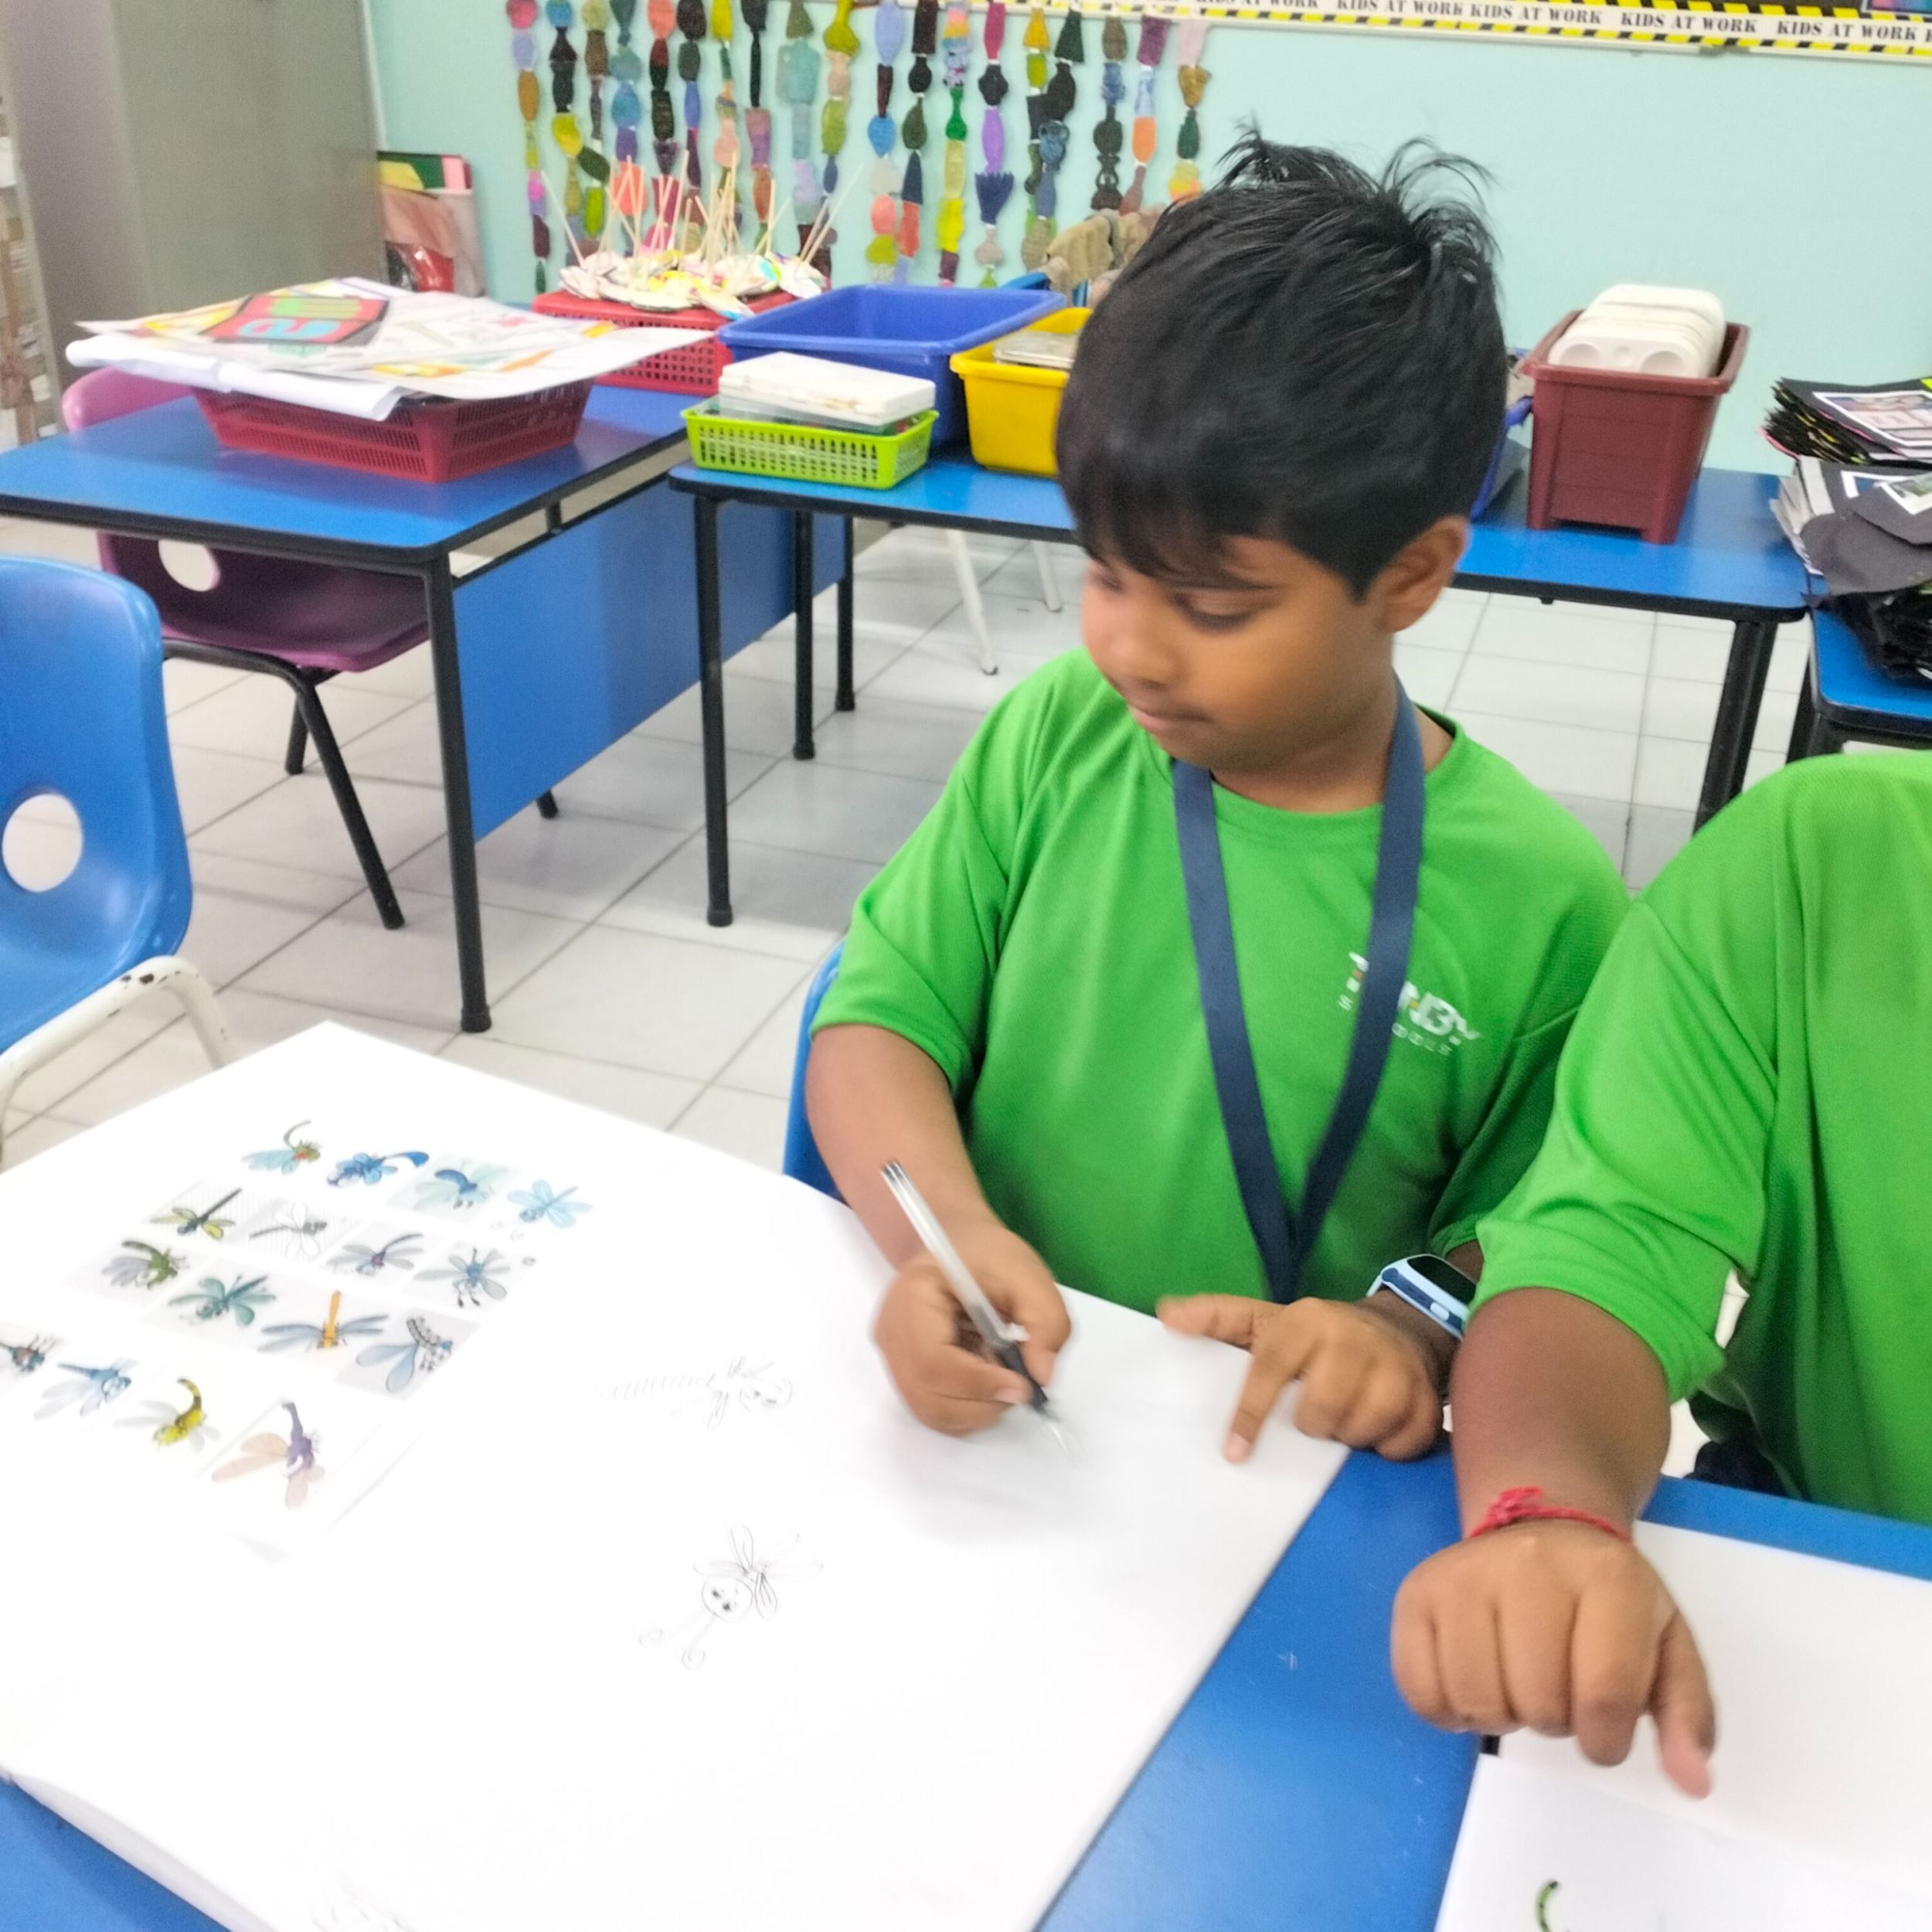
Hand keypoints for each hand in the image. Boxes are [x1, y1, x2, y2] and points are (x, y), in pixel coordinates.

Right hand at [872, 1216, 1069, 1435]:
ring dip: (979, 1408)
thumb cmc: (988, 1256)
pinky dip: (970, 1408)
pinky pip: (936, 1410)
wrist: (958, 1248)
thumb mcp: (1028, 1276)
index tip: (1023, 1385)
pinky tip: (985, 1376)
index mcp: (912, 1298)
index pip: (932, 1361)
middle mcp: (891, 1335)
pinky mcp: (906, 1375)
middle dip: (984, 1401)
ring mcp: (894, 1359)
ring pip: (933, 1412)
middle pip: (929, 1397)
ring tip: (1001, 1370)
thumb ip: (1045, 1321)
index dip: (978, 1383)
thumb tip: (1041, 1376)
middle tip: (1020, 1380)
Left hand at [1157, 1294, 1443, 1462]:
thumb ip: (1218, 1318)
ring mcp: (1395, 1368)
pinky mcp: (1428, 1399)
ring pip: (1359, 1431)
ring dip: (1348, 1438)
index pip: (1269, 1371)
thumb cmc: (1317, 1336)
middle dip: (1311, 1426)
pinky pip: (1400, 1446)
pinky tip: (1379, 1429)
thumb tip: (1166, 1316)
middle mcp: (1351, 1339)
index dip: (1250, 1415)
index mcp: (1306, 1321)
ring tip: (1345, 1420)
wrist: (1399, 1327)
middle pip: (1317, 1413)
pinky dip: (1386, 1449)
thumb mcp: (1267, 1320)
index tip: (1233, 1454)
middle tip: (1313, 1418)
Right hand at [1392, 1522, 1715, 1796]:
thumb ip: (1686, 1713)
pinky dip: (1449, 1711)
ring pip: (1476, 1700)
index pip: (1605, 1692)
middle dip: (1555, 1721)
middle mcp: (1528, 1564)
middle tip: (1558, 1691)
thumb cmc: (1608, 1600)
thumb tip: (1693, 1783)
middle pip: (1538, 1700)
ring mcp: (1462, 1576)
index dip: (1606, 1739)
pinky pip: (1420, 1690)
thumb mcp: (1666, 1644)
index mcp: (1605, 1577)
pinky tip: (1477, 1682)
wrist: (1538, 1524)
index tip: (1604, 1734)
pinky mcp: (1415, 1593)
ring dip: (1504, 1717)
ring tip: (1518, 1683)